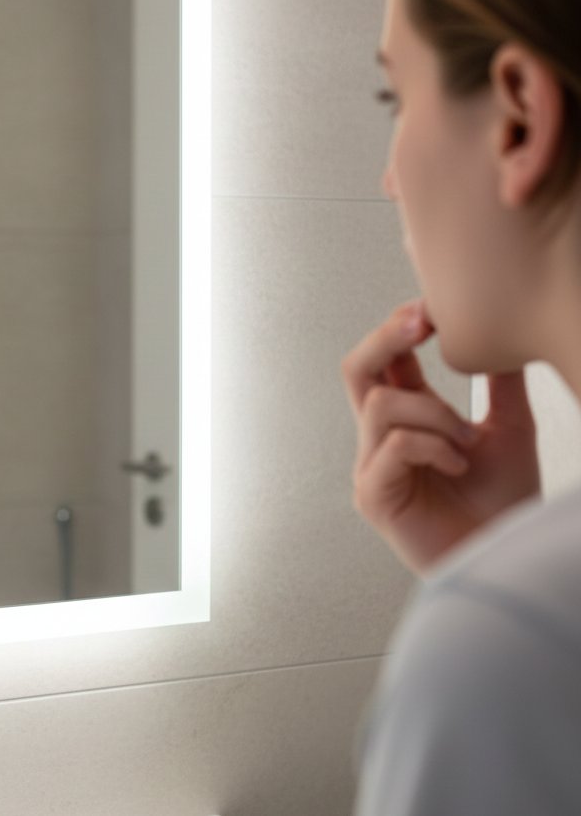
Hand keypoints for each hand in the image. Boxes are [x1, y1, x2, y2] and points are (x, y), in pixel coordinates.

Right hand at [341, 300, 539, 572]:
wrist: (506, 556)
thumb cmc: (501, 504)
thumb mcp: (510, 428)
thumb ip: (499, 384)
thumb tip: (503, 333)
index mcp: (408, 418)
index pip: (386, 361)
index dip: (400, 328)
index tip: (432, 309)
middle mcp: (382, 438)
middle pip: (356, 370)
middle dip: (386, 338)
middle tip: (421, 322)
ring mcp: (372, 466)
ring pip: (381, 405)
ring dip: (434, 414)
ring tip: (466, 441)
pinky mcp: (374, 494)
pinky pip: (393, 447)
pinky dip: (433, 447)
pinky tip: (458, 466)